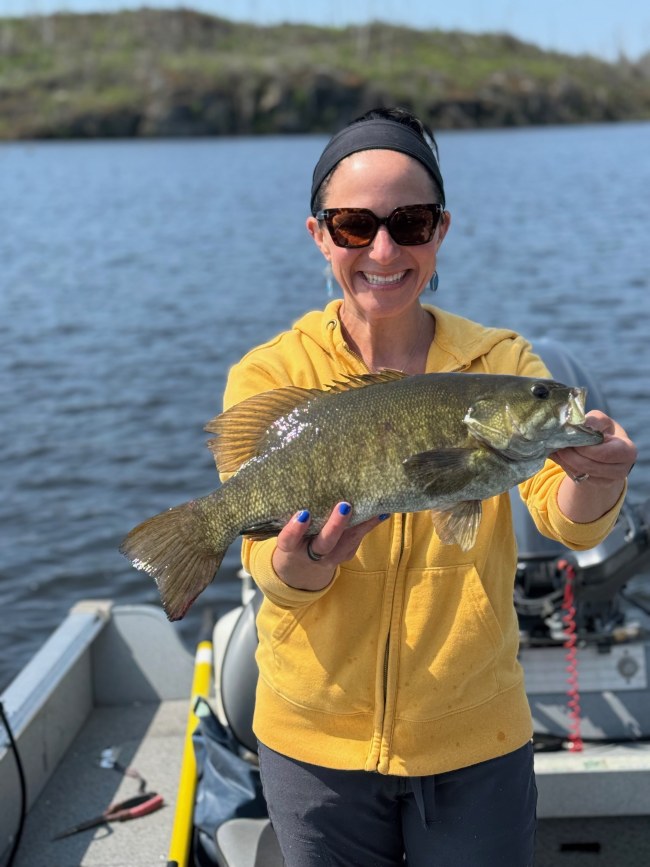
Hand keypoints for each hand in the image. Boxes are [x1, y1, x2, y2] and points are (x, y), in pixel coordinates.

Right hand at [272, 502, 387, 590]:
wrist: (302, 567)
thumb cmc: (293, 537)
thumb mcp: (286, 530)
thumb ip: (293, 516)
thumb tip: (307, 484)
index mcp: (290, 547)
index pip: (289, 540)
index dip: (295, 530)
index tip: (303, 514)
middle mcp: (310, 555)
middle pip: (325, 543)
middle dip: (335, 525)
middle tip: (345, 506)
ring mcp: (330, 558)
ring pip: (347, 543)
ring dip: (361, 525)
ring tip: (374, 508)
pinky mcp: (346, 554)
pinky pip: (357, 539)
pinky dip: (368, 524)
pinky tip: (380, 512)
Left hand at [552, 410, 636, 522]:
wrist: (602, 447)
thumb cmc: (602, 430)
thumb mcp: (600, 421)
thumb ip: (593, 422)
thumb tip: (579, 426)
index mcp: (627, 451)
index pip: (604, 454)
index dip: (585, 449)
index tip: (571, 439)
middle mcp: (621, 470)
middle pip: (590, 466)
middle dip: (571, 455)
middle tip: (557, 444)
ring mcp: (608, 481)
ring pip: (581, 474)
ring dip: (565, 461)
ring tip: (554, 448)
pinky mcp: (595, 485)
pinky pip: (576, 478)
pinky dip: (565, 466)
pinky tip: (559, 455)